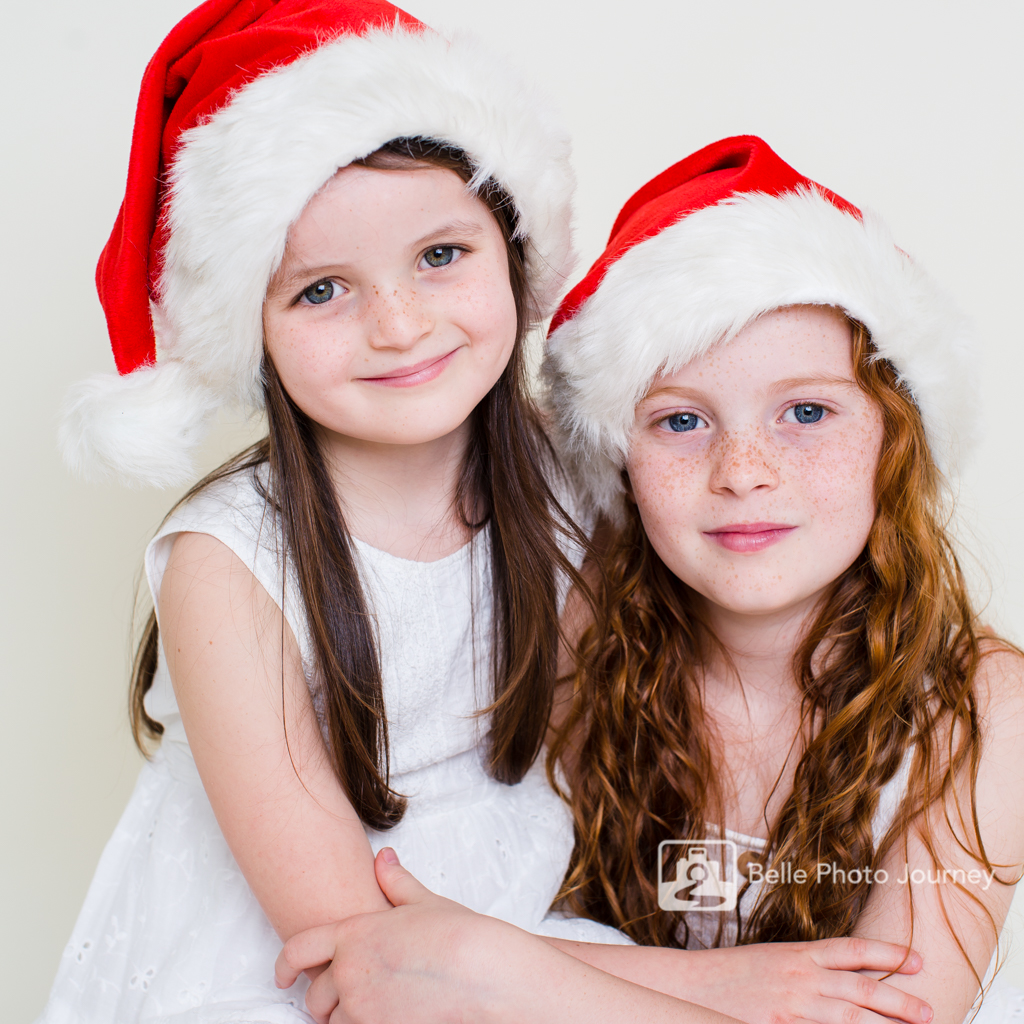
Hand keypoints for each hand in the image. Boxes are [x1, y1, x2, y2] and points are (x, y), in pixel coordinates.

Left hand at [275, 847, 517, 1023]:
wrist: (482, 972)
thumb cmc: (458, 936)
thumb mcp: (423, 903)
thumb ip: (395, 882)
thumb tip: (383, 859)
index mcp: (353, 934)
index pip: (298, 949)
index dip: (284, 964)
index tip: (282, 974)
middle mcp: (349, 973)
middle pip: (314, 996)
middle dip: (326, 998)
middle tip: (350, 994)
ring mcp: (360, 1009)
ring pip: (335, 1023)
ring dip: (348, 1018)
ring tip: (377, 1007)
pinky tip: (389, 1016)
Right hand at [678, 937, 932, 1023]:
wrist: (692, 984)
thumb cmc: (732, 975)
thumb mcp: (773, 961)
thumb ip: (807, 969)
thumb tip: (842, 979)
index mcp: (800, 954)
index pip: (853, 950)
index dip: (888, 953)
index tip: (917, 960)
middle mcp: (802, 976)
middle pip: (861, 988)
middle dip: (899, 1000)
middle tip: (929, 1010)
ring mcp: (794, 1004)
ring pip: (851, 1017)